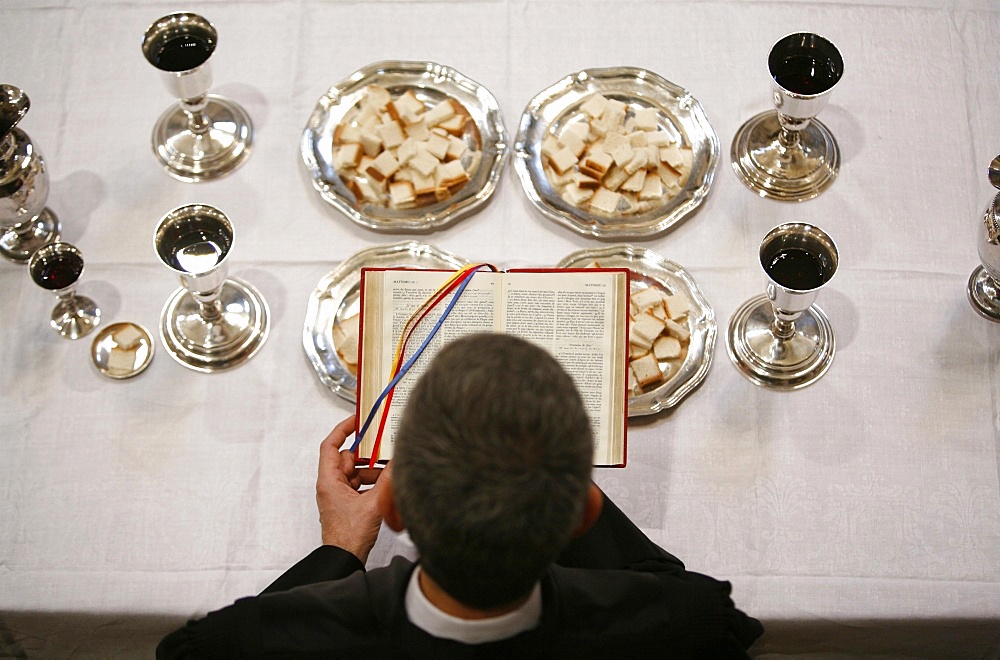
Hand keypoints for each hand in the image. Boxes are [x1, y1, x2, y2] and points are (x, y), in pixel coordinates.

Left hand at [315, 415, 390, 562]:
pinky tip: (387, 487)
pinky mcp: (348, 503)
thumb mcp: (373, 504)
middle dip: (368, 455)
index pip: (331, 445)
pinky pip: (361, 485)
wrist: (345, 559)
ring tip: (390, 472)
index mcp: (329, 480)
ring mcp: (339, 494)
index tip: (357, 420)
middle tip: (385, 449)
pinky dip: (374, 483)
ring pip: (357, 472)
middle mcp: (332, 485)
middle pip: (349, 458)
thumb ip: (387, 480)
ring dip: (374, 472)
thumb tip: (398, 462)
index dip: (343, 429)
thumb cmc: (348, 537)